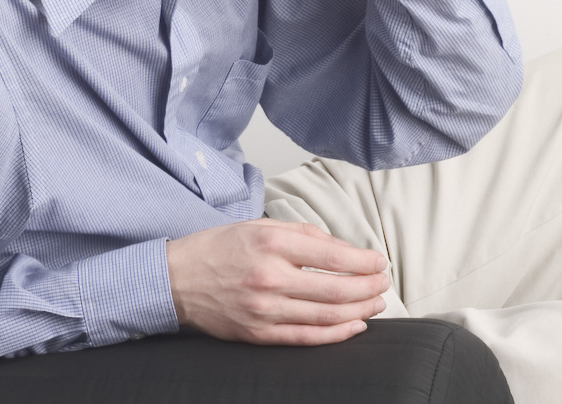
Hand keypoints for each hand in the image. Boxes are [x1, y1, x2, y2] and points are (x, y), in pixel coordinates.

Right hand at [165, 219, 389, 344]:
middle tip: (384, 284)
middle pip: (336, 289)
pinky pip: (306, 337)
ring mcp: (264, 309)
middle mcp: (270, 276)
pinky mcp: (258, 333)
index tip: (379, 262)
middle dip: (369, 288)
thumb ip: (303, 234)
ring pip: (326, 316)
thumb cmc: (219, 248)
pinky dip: (336, 334)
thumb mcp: (260, 224)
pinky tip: (354, 326)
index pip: (333, 255)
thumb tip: (342, 248)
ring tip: (376, 304)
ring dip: (359, 311)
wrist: (178, 279)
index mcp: (272, 242)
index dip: (364, 261)